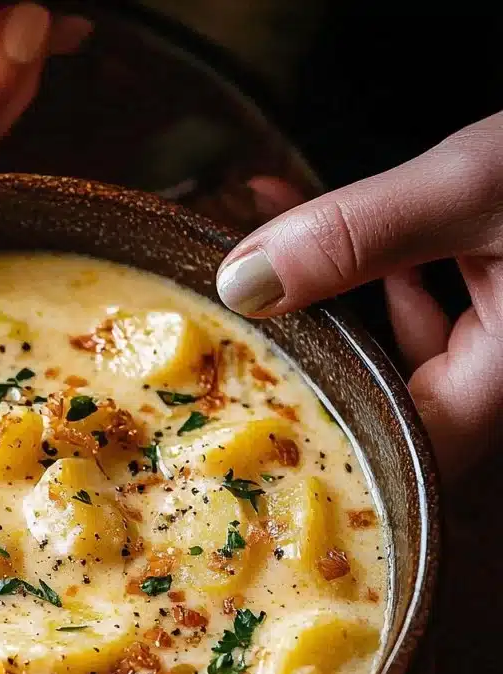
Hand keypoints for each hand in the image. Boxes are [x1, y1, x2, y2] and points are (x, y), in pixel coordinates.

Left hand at [215, 112, 502, 477]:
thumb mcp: (478, 191)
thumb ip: (360, 238)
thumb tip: (245, 283)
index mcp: (499, 390)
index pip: (386, 446)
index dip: (307, 421)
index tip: (236, 382)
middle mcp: (497, 383)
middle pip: (373, 386)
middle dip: (297, 329)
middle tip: (233, 287)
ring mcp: (499, 346)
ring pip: (390, 338)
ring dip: (326, 283)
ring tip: (263, 224)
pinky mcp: (500, 301)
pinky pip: (421, 299)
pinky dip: (373, 262)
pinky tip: (329, 222)